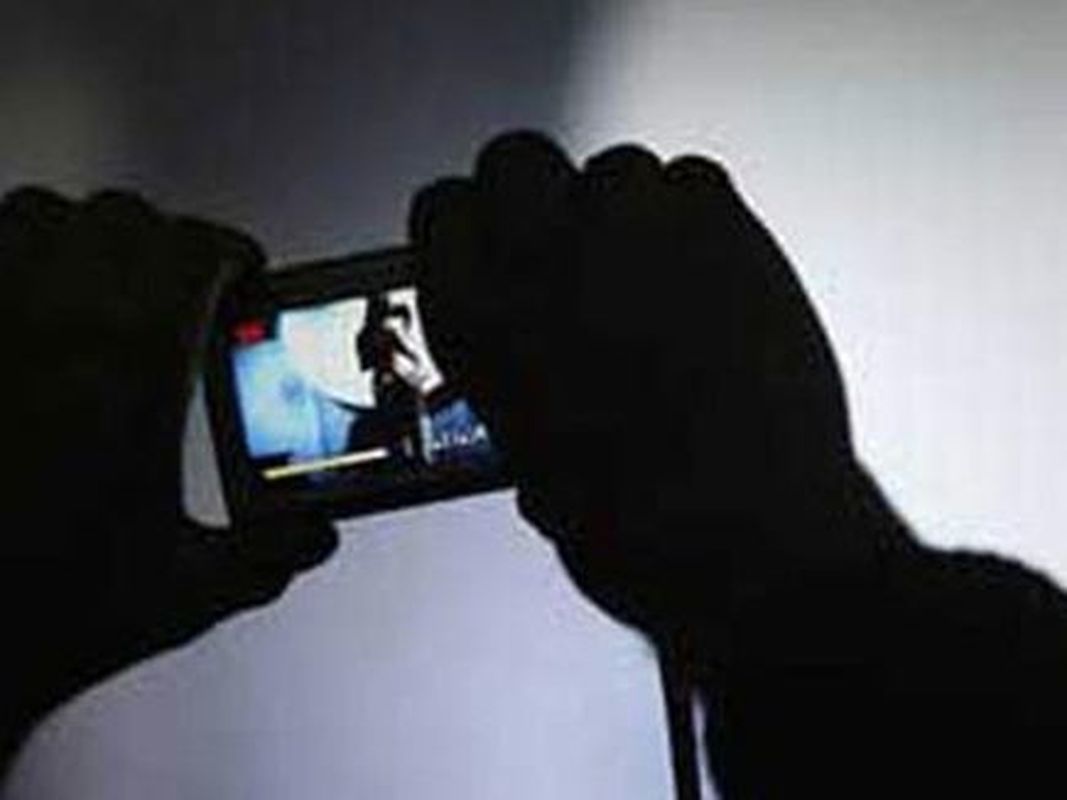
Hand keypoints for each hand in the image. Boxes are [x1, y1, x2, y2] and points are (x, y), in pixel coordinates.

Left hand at [1, 188, 336, 749]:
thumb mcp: (181, 593)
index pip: (195, 251)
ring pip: (43, 215)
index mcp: (132, 371)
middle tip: (188, 287)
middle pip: (124, 220)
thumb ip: (264, 558)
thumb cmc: (39, 609)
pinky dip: (17, 253)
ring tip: (108, 283)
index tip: (245, 275)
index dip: (231, 252)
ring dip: (88, 236)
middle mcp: (54, 327)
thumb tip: (313, 536)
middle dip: (169, 243)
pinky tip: (32, 302)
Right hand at [411, 133, 869, 638]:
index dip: (472, 226)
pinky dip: (697, 219)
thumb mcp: (526, 450)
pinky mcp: (721, 219)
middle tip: (572, 248)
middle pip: (515, 158)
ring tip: (656, 285)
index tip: (494, 242)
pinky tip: (708, 281)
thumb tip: (533, 347)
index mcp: (474, 312)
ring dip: (625, 213)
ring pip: (613, 168)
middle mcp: (539, 251)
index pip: (443, 211)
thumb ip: (515, 373)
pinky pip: (694, 180)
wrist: (744, 537)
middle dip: (537, 194)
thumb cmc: (633, 523)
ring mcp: (631, 225)